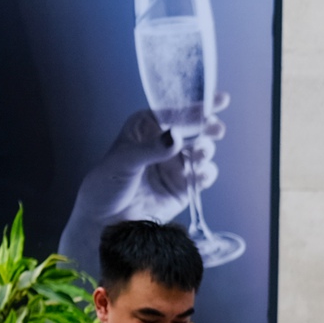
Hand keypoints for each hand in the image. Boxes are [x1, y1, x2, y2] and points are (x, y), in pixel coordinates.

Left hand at [78, 101, 225, 223]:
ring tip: (200, 154)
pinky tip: (200, 175)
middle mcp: (164, 143)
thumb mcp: (124, 161)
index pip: (174, 111)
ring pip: (202, 151)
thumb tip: (175, 136)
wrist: (106, 222)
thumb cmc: (105, 185)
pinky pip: (203, 176)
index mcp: (146, 127)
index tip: (218, 100)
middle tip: (215, 129)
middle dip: (207, 127)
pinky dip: (206, 174)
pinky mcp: (184, 186)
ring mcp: (176, 165)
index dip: (196, 104)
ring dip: (205, 150)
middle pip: (194, 129)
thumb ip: (151, 149)